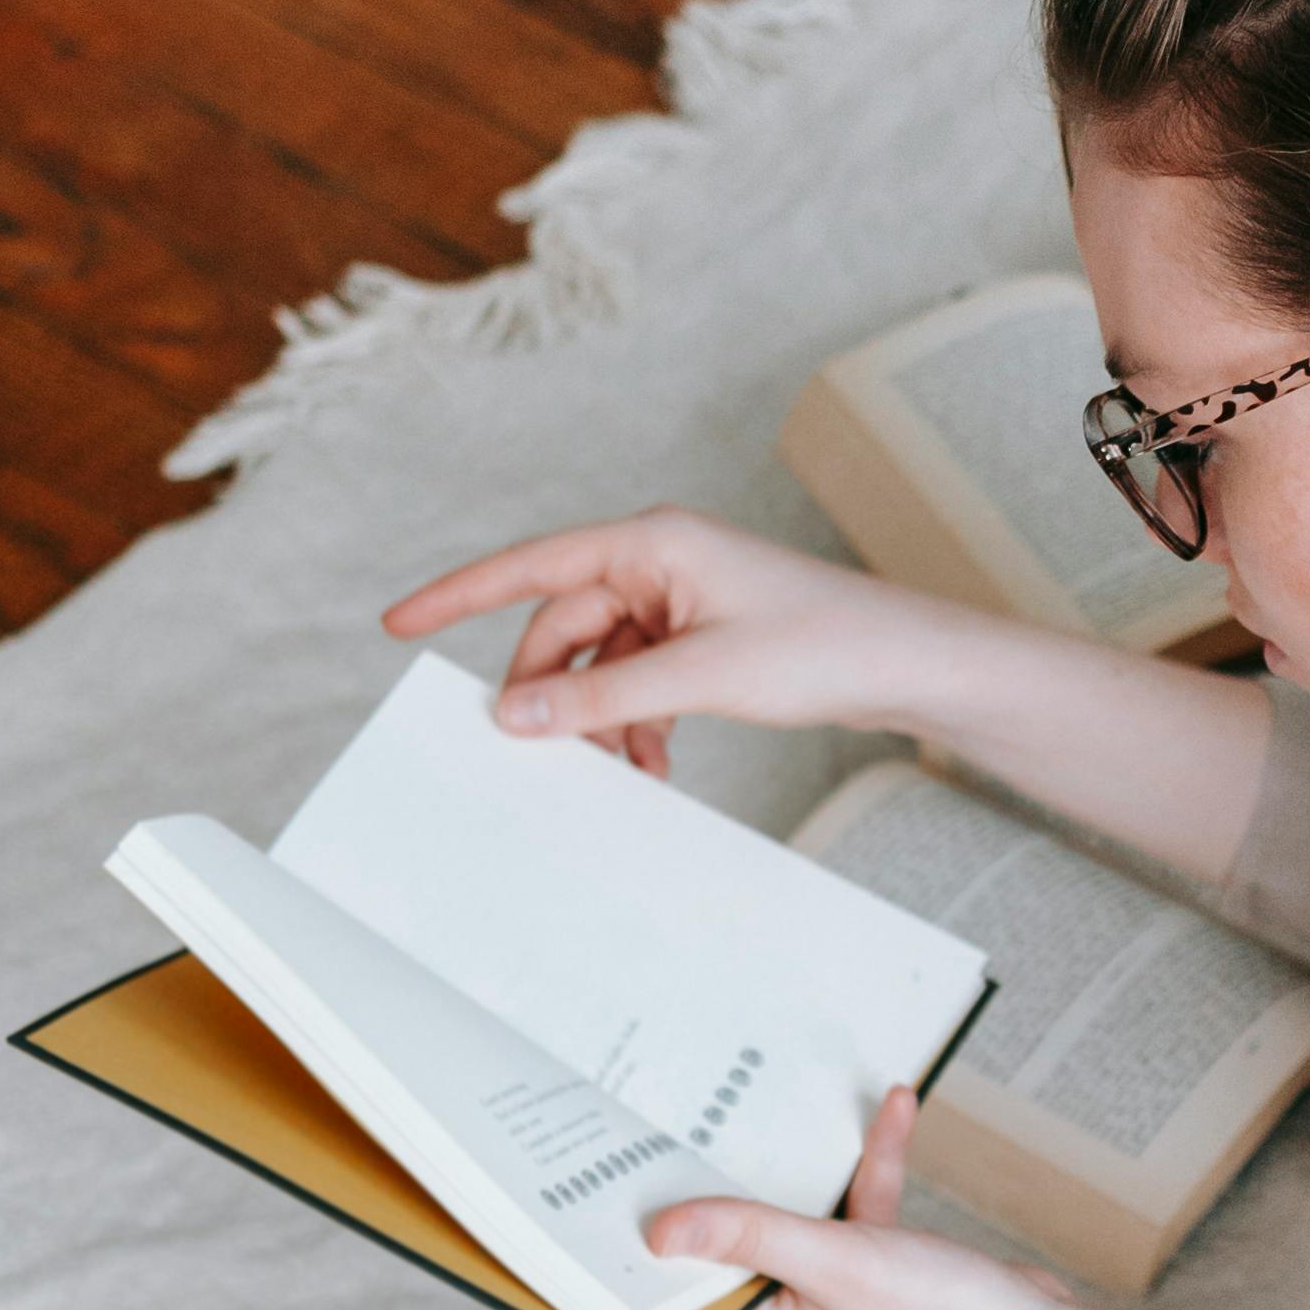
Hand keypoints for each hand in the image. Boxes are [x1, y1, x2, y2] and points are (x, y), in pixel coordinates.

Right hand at [382, 506, 923, 777]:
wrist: (912, 665)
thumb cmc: (824, 645)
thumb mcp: (700, 678)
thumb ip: (601, 699)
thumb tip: (514, 715)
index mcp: (652, 542)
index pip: (531, 565)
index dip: (458, 596)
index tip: (397, 624)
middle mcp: (660, 560)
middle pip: (563, 627)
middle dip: (549, 693)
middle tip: (535, 755)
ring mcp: (683, 599)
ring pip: (600, 662)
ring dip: (600, 718)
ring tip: (624, 768)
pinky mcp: (705, 636)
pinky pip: (638, 678)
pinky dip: (634, 720)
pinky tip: (651, 761)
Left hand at [649, 1082, 1309, 1309]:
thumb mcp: (837, 1265)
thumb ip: (749, 1235)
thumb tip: (660, 1229)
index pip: (682, 1285)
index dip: (646, 1237)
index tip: (613, 1181)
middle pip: (733, 1237)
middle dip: (722, 1177)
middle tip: (682, 1114)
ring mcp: (838, 1291)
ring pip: (799, 1212)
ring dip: (808, 1160)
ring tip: (790, 1100)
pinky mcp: (883, 1267)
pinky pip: (860, 1206)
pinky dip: (872, 1163)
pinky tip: (894, 1112)